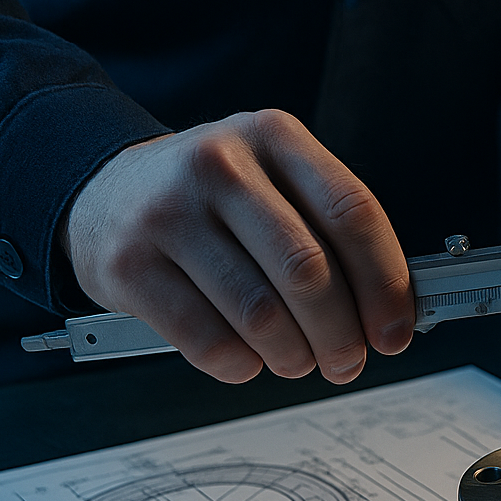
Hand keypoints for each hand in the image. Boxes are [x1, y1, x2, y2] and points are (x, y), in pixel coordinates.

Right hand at [63, 110, 414, 383]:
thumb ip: (331, 233)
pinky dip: (241, 364)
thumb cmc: (211, 199)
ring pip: (260, 313)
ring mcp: (167, 213)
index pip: (352, 212)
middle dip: (341, 332)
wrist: (104, 193)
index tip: (396, 329)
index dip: (385, 281)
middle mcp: (220, 165)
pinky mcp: (127, 265)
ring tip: (299, 361)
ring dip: (293, 355)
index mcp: (274, 136)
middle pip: (307, 269)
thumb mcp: (275, 183)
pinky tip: (248, 360)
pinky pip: (206, 339)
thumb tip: (392, 313)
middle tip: (348, 361)